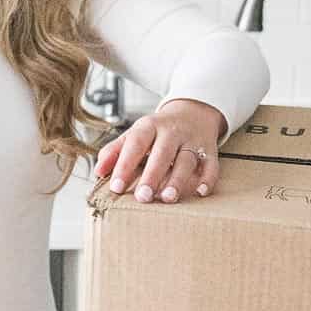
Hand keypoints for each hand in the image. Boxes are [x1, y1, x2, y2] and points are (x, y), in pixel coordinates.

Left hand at [94, 98, 224, 204]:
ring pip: (186, 160)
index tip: (116, 186)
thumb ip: (115, 151)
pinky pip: (211, 164)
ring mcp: (192, 141)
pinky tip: (200, 192)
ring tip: (167, 198)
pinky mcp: (209, 150)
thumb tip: (98, 171)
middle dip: (152, 175)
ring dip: (178, 179)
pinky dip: (208, 178)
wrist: (193, 112)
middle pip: (162, 152)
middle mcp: (172, 132)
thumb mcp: (135, 134)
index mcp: (150, 126)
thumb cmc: (159, 130)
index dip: (125, 165)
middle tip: (143, 197)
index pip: (135, 144)